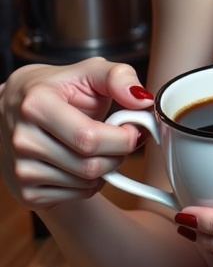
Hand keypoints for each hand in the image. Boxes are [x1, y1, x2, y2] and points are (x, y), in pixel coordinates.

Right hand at [0, 58, 150, 209]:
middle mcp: (23, 139)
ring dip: (106, 168)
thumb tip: (142, 100)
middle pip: (90, 165)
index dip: (123, 138)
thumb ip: (118, 77)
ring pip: (86, 183)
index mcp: (36, 105)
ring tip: (99, 147)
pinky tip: (82, 161)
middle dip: (118, 154)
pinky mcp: (26, 193)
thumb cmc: (57, 90)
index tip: (135, 129)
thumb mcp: (87, 72)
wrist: (15, 110)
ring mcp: (20, 169)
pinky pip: (77, 195)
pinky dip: (90, 182)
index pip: (89, 138)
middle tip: (121, 140)